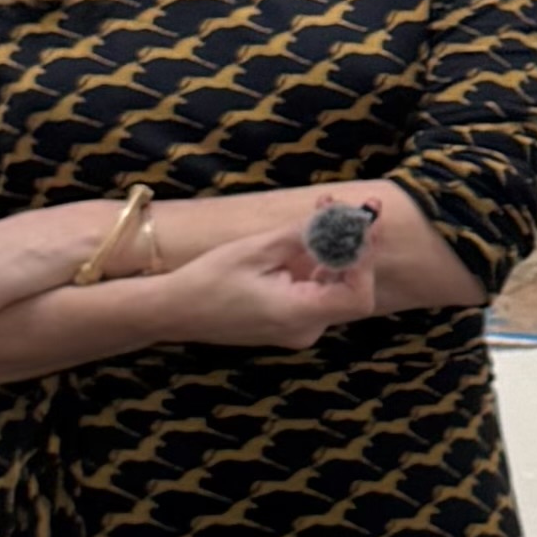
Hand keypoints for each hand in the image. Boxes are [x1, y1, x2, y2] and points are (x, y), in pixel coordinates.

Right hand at [171, 218, 382, 353]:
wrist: (172, 310)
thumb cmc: (207, 280)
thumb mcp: (256, 250)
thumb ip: (303, 236)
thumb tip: (342, 216)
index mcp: (296, 316)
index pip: (356, 296)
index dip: (364, 261)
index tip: (363, 225)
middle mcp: (304, 329)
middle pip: (350, 289)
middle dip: (355, 246)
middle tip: (359, 207)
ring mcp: (298, 329)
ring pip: (333, 286)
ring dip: (337, 248)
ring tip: (330, 207)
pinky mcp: (290, 321)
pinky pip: (315, 290)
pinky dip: (318, 261)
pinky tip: (314, 230)